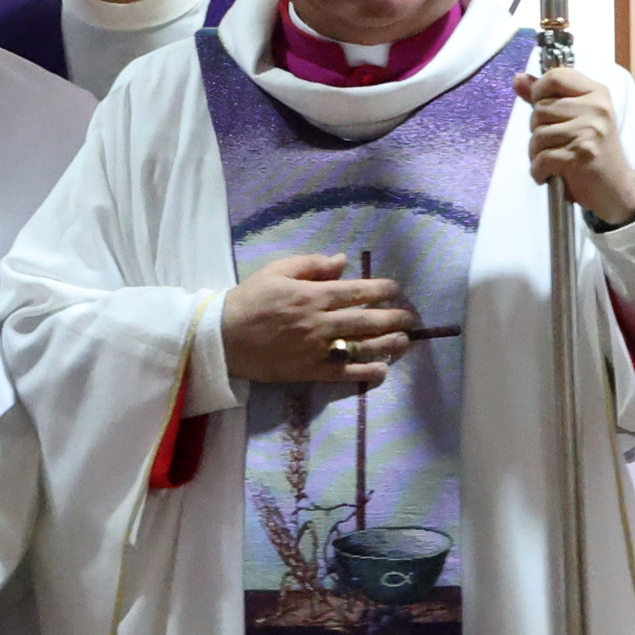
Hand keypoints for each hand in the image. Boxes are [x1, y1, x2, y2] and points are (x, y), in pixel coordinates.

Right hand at [224, 251, 417, 387]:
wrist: (223, 337)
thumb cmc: (250, 300)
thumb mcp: (277, 271)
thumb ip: (311, 264)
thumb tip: (342, 260)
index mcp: (313, 296)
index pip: (358, 292)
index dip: (382, 290)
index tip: (396, 290)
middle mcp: (320, 323)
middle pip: (367, 321)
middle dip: (394, 318)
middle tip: (410, 318)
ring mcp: (317, 350)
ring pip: (361, 347)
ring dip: (387, 345)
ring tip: (404, 342)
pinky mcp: (310, 371)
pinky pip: (344, 374)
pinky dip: (366, 372)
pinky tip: (383, 370)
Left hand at [515, 63, 634, 226]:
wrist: (618, 190)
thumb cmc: (595, 153)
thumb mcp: (577, 118)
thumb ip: (548, 97)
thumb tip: (518, 79)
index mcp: (597, 93)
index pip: (555, 76)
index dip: (539, 92)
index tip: (542, 108)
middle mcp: (596, 108)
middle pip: (540, 109)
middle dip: (537, 130)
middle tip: (553, 144)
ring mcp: (590, 131)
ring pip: (538, 134)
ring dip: (536, 154)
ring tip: (552, 161)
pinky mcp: (582, 156)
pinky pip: (542, 158)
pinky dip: (539, 171)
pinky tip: (549, 175)